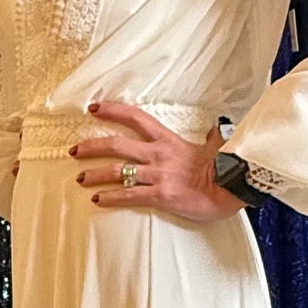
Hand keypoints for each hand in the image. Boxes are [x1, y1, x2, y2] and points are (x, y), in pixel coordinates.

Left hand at [69, 100, 244, 222]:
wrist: (232, 187)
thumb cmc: (225, 168)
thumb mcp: (214, 146)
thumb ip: (209, 137)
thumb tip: (215, 129)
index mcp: (168, 139)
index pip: (135, 118)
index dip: (112, 111)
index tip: (94, 108)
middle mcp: (158, 154)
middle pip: (116, 145)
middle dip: (91, 147)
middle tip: (75, 150)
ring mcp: (157, 175)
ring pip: (117, 171)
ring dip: (95, 174)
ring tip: (81, 177)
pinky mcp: (160, 196)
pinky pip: (129, 196)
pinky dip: (111, 197)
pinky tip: (98, 199)